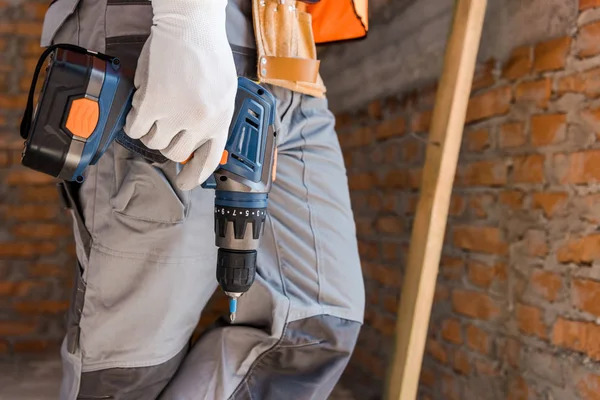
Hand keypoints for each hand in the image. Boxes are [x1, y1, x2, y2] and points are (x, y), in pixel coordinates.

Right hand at [125, 0, 236, 189]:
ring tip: (152, 108)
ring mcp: (177, 114)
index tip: (185, 182)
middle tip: (162, 126)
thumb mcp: (223, 90)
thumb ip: (211, 116)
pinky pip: (135, 128)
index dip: (194, 175)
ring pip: (153, 141)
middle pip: (174, 152)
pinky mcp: (154, 104)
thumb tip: (197, 140)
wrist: (190, 26)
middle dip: (166, 142)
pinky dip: (133, 120)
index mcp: (220, 118)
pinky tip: (139, 107)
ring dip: (149, 128)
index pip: (208, 159)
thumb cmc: (207, 52)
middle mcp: (201, 121)